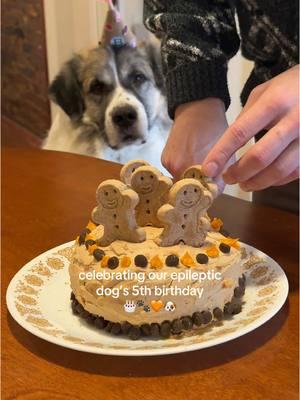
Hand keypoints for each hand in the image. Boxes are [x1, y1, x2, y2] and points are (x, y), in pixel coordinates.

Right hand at [161, 98, 230, 189]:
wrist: (197, 109)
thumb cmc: (215, 129)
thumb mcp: (227, 154)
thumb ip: (221, 177)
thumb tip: (213, 194)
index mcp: (196, 167)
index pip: (201, 194)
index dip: (208, 195)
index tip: (212, 192)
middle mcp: (179, 168)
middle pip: (188, 190)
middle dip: (198, 189)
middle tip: (208, 182)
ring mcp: (169, 164)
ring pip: (181, 182)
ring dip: (190, 180)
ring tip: (200, 169)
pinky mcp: (164, 160)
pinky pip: (174, 173)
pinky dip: (183, 171)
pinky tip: (190, 161)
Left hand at [202, 66, 299, 190]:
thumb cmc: (289, 87)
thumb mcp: (264, 92)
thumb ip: (246, 117)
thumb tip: (228, 148)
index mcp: (274, 102)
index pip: (240, 132)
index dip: (221, 153)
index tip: (208, 169)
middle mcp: (293, 120)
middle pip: (260, 157)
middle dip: (238, 173)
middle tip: (227, 178)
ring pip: (278, 170)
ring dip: (256, 182)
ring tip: (244, 184)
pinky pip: (293, 173)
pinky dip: (275, 180)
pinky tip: (265, 178)